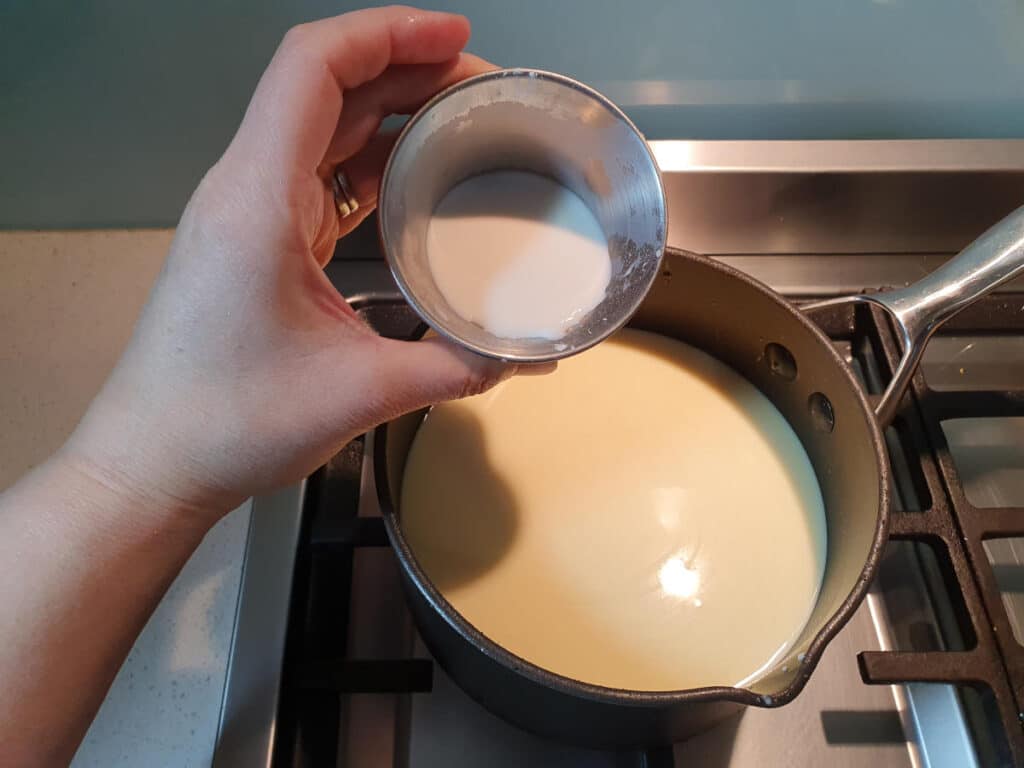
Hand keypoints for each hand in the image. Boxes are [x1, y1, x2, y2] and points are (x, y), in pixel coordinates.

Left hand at [64, 7, 515, 522]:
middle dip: (408, 69)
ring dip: (389, 113)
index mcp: (258, 201)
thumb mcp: (357, 394)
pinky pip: (318, 175)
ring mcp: (247, 214)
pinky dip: (370, 161)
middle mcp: (245, 191)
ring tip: (458, 119)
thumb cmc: (220, 422)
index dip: (388, 33)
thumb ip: (454, 369)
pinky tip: (414, 178)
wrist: (154, 461)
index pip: (314, 69)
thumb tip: (522, 358)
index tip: (455, 37)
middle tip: (481, 84)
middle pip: (327, 89)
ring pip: (323, 129)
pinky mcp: (257, 242)